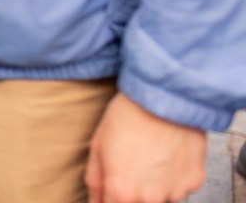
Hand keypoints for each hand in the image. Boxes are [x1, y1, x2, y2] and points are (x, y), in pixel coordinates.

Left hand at [85, 93, 205, 202]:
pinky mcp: (194, 182)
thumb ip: (95, 181)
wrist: (165, 98)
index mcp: (121, 191)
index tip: (111, 188)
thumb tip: (95, 201)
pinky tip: (167, 155)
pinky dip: (173, 178)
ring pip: (160, 200)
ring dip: (153, 188)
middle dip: (131, 194)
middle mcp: (149, 198)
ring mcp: (175, 192)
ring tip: (149, 158)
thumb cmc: (128, 116)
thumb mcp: (98, 146)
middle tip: (131, 168)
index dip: (109, 199)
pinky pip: (180, 187)